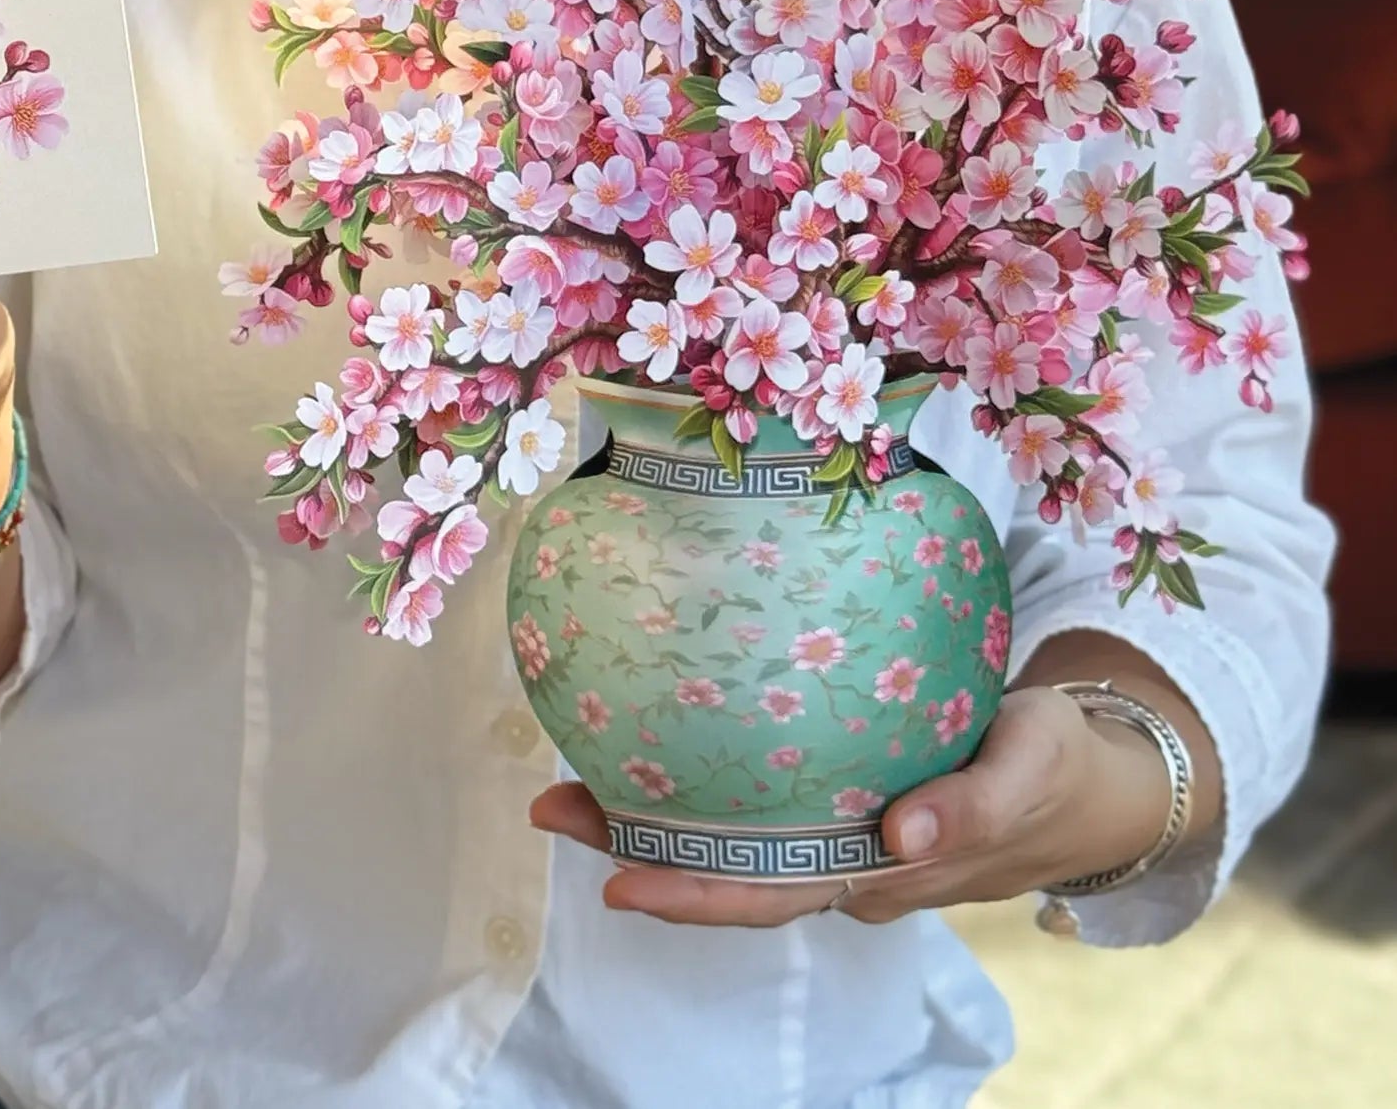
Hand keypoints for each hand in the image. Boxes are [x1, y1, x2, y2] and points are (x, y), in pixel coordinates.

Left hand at [528, 684, 1169, 926]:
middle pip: (729, 875)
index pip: (773, 894)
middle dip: (637, 854)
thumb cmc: (1056, 769)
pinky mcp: (843, 797)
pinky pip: (759, 807)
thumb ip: (973, 805)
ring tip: (568, 777)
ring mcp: (841, 836)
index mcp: (885, 872)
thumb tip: (902, 838)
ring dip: (651, 821)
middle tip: (551, 806)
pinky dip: (699, 789)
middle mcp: (848, 864)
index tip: (618, 879)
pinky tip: (651, 744)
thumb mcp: (1031, 769)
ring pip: (734, 842)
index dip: (694, 894)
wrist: (1089, 780)